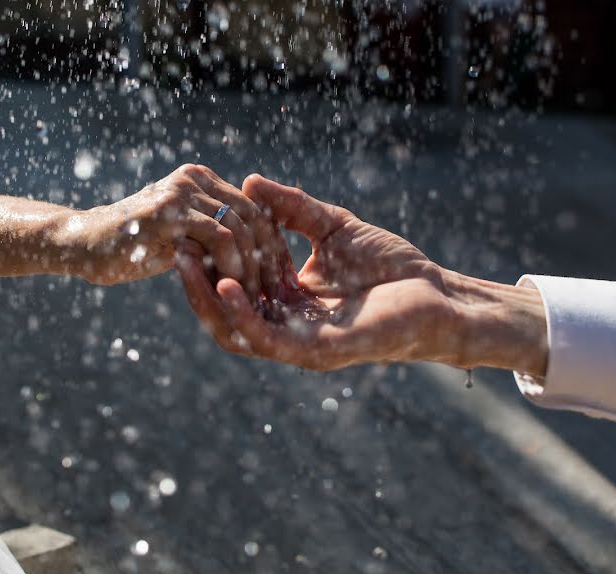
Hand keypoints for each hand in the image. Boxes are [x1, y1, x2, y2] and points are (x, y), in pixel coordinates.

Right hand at [73, 165, 289, 299]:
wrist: (86, 246)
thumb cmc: (133, 248)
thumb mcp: (181, 238)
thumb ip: (212, 237)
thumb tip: (254, 256)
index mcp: (201, 180)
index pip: (254, 207)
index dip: (272, 243)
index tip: (280, 278)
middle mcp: (194, 179)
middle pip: (253, 215)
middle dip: (269, 256)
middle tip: (276, 292)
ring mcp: (181, 192)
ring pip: (240, 227)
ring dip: (251, 266)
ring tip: (255, 297)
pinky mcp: (169, 212)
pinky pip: (218, 237)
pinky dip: (231, 265)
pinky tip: (231, 290)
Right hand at [176, 175, 547, 374]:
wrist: (440, 294)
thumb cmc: (393, 267)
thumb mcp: (332, 228)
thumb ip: (292, 210)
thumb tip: (249, 181)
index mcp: (289, 302)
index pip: (237, 286)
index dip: (211, 262)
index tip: (189, 231)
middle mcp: (287, 326)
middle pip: (226, 312)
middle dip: (197, 284)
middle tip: (175, 250)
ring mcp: (299, 342)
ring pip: (237, 330)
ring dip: (207, 301)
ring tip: (187, 266)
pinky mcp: (316, 351)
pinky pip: (267, 339)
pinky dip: (241, 314)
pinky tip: (223, 286)